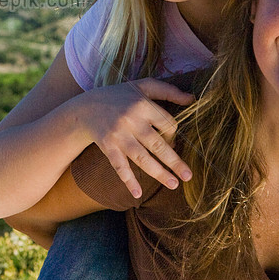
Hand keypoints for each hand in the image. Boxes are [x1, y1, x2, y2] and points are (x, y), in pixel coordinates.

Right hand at [76, 78, 195, 198]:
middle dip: (174, 162)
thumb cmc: (120, 97)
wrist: (86, 108)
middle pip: (157, 144)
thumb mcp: (142, 86)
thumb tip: (192, 99)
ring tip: (173, 184)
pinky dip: (128, 180)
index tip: (171, 141)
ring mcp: (119, 135)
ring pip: (142, 158)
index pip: (167, 123)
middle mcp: (131, 120)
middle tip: (188, 176)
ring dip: (158, 173)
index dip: (173, 134)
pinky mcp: (108, 146)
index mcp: (142, 104)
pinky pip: (119, 166)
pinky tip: (137, 193)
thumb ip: (167, 90)